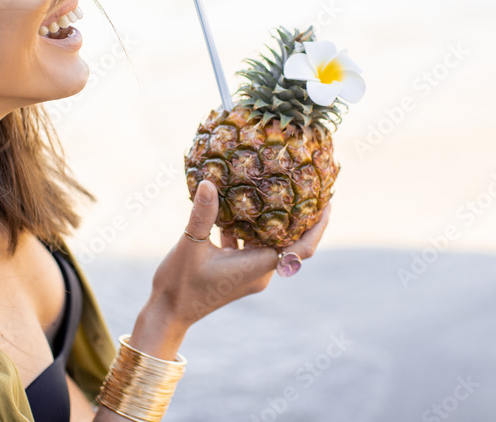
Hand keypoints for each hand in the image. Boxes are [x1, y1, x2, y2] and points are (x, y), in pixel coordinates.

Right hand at [130, 179, 330, 357]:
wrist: (168, 313)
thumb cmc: (181, 285)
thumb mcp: (190, 246)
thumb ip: (202, 215)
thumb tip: (210, 183)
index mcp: (258, 267)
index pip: (302, 248)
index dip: (319, 226)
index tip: (328, 202)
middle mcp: (260, 271)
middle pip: (292, 242)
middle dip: (300, 216)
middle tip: (305, 186)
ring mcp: (249, 272)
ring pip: (270, 241)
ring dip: (272, 219)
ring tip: (274, 189)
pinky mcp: (237, 271)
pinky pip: (251, 244)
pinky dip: (249, 227)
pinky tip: (236, 205)